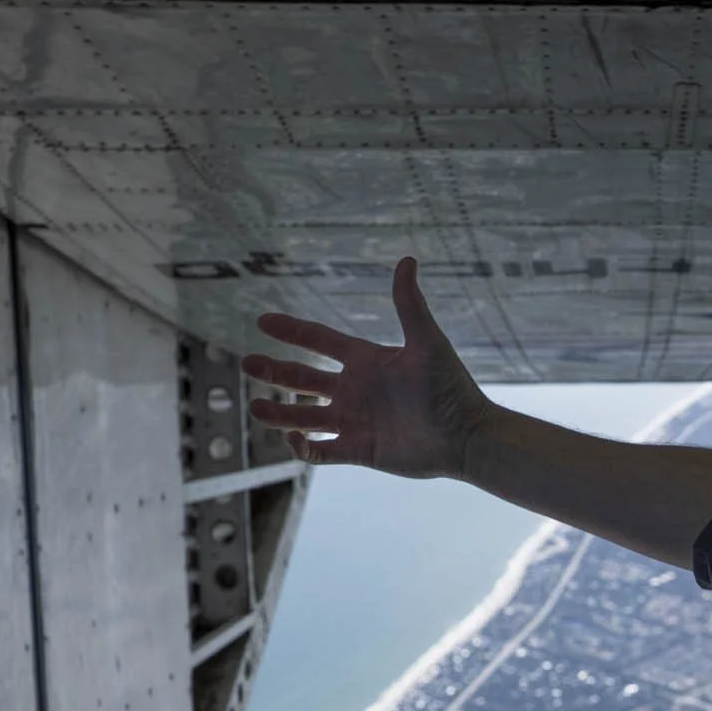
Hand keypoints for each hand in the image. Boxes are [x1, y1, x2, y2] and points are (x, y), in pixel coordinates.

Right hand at [242, 257, 492, 476]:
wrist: (466, 437)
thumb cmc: (450, 388)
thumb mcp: (427, 343)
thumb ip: (410, 304)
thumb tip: (407, 259)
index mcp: (367, 360)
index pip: (320, 341)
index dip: (292, 331)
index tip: (263, 321)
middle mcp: (356, 389)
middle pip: (304, 378)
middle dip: (275, 371)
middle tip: (245, 364)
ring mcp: (356, 420)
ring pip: (305, 415)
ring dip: (280, 412)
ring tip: (254, 407)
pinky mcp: (359, 449)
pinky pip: (321, 451)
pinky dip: (303, 447)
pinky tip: (291, 439)